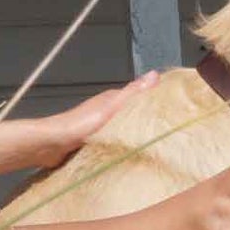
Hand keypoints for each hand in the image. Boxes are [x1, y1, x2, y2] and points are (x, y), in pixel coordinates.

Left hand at [40, 69, 160, 164]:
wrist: (52, 144)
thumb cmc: (79, 124)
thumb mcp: (111, 106)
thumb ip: (132, 93)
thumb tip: (155, 74)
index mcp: (114, 100)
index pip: (141, 97)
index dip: (158, 102)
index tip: (176, 111)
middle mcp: (108, 112)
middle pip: (134, 114)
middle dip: (149, 121)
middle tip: (169, 133)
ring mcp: (101, 127)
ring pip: (125, 129)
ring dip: (136, 136)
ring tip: (154, 146)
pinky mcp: (94, 142)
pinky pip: (115, 142)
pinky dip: (123, 146)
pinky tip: (130, 154)